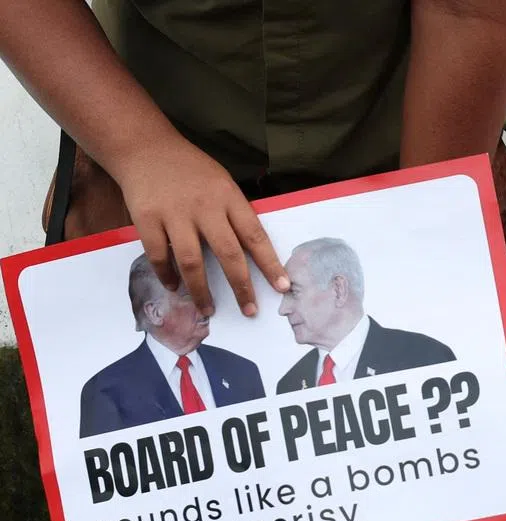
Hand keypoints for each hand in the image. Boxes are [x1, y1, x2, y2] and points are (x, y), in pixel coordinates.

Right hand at [112, 131, 288, 316]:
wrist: (143, 145)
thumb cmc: (190, 170)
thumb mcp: (221, 183)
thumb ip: (235, 214)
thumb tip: (255, 255)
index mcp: (228, 197)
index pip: (255, 235)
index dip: (270, 264)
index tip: (282, 287)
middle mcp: (204, 206)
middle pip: (228, 253)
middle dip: (241, 287)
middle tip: (249, 311)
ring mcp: (174, 213)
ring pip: (192, 261)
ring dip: (201, 291)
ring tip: (208, 310)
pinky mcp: (147, 217)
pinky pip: (158, 255)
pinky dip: (167, 275)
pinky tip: (174, 287)